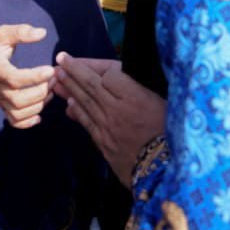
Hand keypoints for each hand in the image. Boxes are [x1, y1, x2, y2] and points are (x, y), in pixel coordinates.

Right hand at [0, 25, 54, 127]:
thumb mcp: (0, 34)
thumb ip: (20, 32)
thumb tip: (42, 33)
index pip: (14, 79)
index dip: (34, 77)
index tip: (50, 70)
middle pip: (19, 99)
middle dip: (41, 91)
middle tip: (55, 77)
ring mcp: (0, 100)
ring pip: (19, 112)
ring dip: (40, 104)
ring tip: (51, 89)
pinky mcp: (3, 107)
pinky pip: (15, 122)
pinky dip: (30, 121)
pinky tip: (40, 110)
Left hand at [52, 53, 164, 186]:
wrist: (164, 170)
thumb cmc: (172, 135)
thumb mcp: (164, 105)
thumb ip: (141, 91)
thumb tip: (116, 79)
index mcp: (137, 96)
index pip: (111, 74)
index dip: (97, 65)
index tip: (86, 61)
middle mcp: (118, 108)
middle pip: (92, 85)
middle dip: (74, 71)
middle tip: (60, 59)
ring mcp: (108, 126)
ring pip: (85, 102)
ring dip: (69, 88)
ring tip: (57, 78)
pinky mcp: (104, 142)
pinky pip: (87, 122)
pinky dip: (77, 112)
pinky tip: (69, 105)